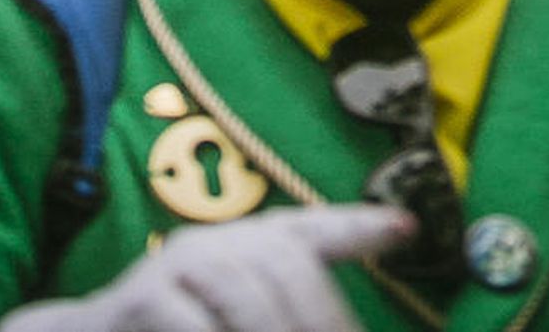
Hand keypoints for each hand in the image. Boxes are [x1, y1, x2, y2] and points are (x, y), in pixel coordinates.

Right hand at [0, 204, 411, 331]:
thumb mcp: (232, 319)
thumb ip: (277, 315)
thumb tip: (329, 328)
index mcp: (243, 248)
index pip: (308, 231)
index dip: (358, 227)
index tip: (406, 228)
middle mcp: (215, 243)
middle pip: (289, 262)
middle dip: (323, 316)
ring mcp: (177, 264)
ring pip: (249, 293)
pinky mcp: (141, 298)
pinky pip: (194, 324)